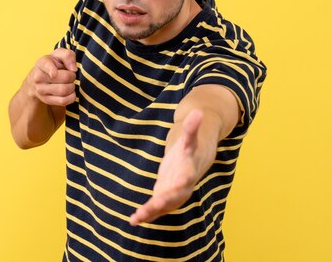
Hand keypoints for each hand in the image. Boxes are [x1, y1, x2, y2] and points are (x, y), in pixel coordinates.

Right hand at [27, 48, 77, 106]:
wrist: (39, 78)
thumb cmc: (53, 64)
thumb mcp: (59, 55)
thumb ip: (68, 56)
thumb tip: (73, 69)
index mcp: (42, 63)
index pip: (46, 66)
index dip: (51, 70)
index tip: (54, 74)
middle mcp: (38, 77)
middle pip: (65, 78)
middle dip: (72, 76)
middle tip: (70, 75)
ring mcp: (41, 90)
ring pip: (64, 91)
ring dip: (72, 87)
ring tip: (69, 83)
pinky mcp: (46, 100)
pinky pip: (63, 101)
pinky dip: (71, 97)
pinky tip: (69, 92)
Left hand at [129, 110, 207, 225]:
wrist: (195, 161)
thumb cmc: (190, 148)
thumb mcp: (190, 138)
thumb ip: (192, 127)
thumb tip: (198, 111)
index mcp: (189, 171)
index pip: (186, 177)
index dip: (182, 181)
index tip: (177, 185)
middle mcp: (183, 186)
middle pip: (175, 196)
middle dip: (164, 201)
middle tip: (153, 205)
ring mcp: (175, 194)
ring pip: (164, 205)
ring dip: (151, 212)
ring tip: (136, 217)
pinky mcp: (166, 198)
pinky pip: (156, 208)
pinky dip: (146, 214)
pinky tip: (133, 220)